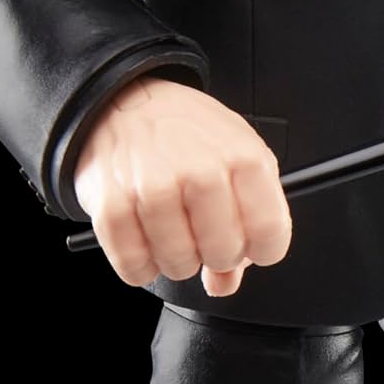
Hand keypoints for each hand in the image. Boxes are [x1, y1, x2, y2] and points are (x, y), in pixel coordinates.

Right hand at [72, 77, 292, 295]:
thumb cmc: (186, 134)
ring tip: (170, 228)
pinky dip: (139, 264)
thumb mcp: (235, 157)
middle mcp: (201, 171)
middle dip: (216, 255)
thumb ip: (248, 219)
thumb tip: (227, 281)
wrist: (123, 103)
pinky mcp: (113, 206)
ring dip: (175, 259)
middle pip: (224, 255)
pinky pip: (135, 268)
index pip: (270, 233)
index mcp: (244, 158)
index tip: (249, 247)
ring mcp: (154, 188)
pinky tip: (144, 236)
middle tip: (202, 232)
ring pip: (179, 266)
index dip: (261, 251)